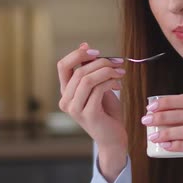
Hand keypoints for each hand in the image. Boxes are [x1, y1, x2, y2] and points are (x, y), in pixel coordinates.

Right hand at [57, 43, 127, 179]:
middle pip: (79, 71)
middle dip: (101, 63)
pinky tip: (119, 85)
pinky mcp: (87, 115)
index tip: (95, 50)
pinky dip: (110, 82)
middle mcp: (66, 101)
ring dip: (107, 71)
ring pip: (87, 79)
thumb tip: (85, 45)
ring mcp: (75, 109)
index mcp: (66, 92)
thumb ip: (90, 70)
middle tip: (118, 63)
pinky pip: (97, 90)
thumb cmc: (107, 111)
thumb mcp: (97, 86)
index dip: (77, 54)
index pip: (63, 66)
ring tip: (120, 73)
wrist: (113, 137)